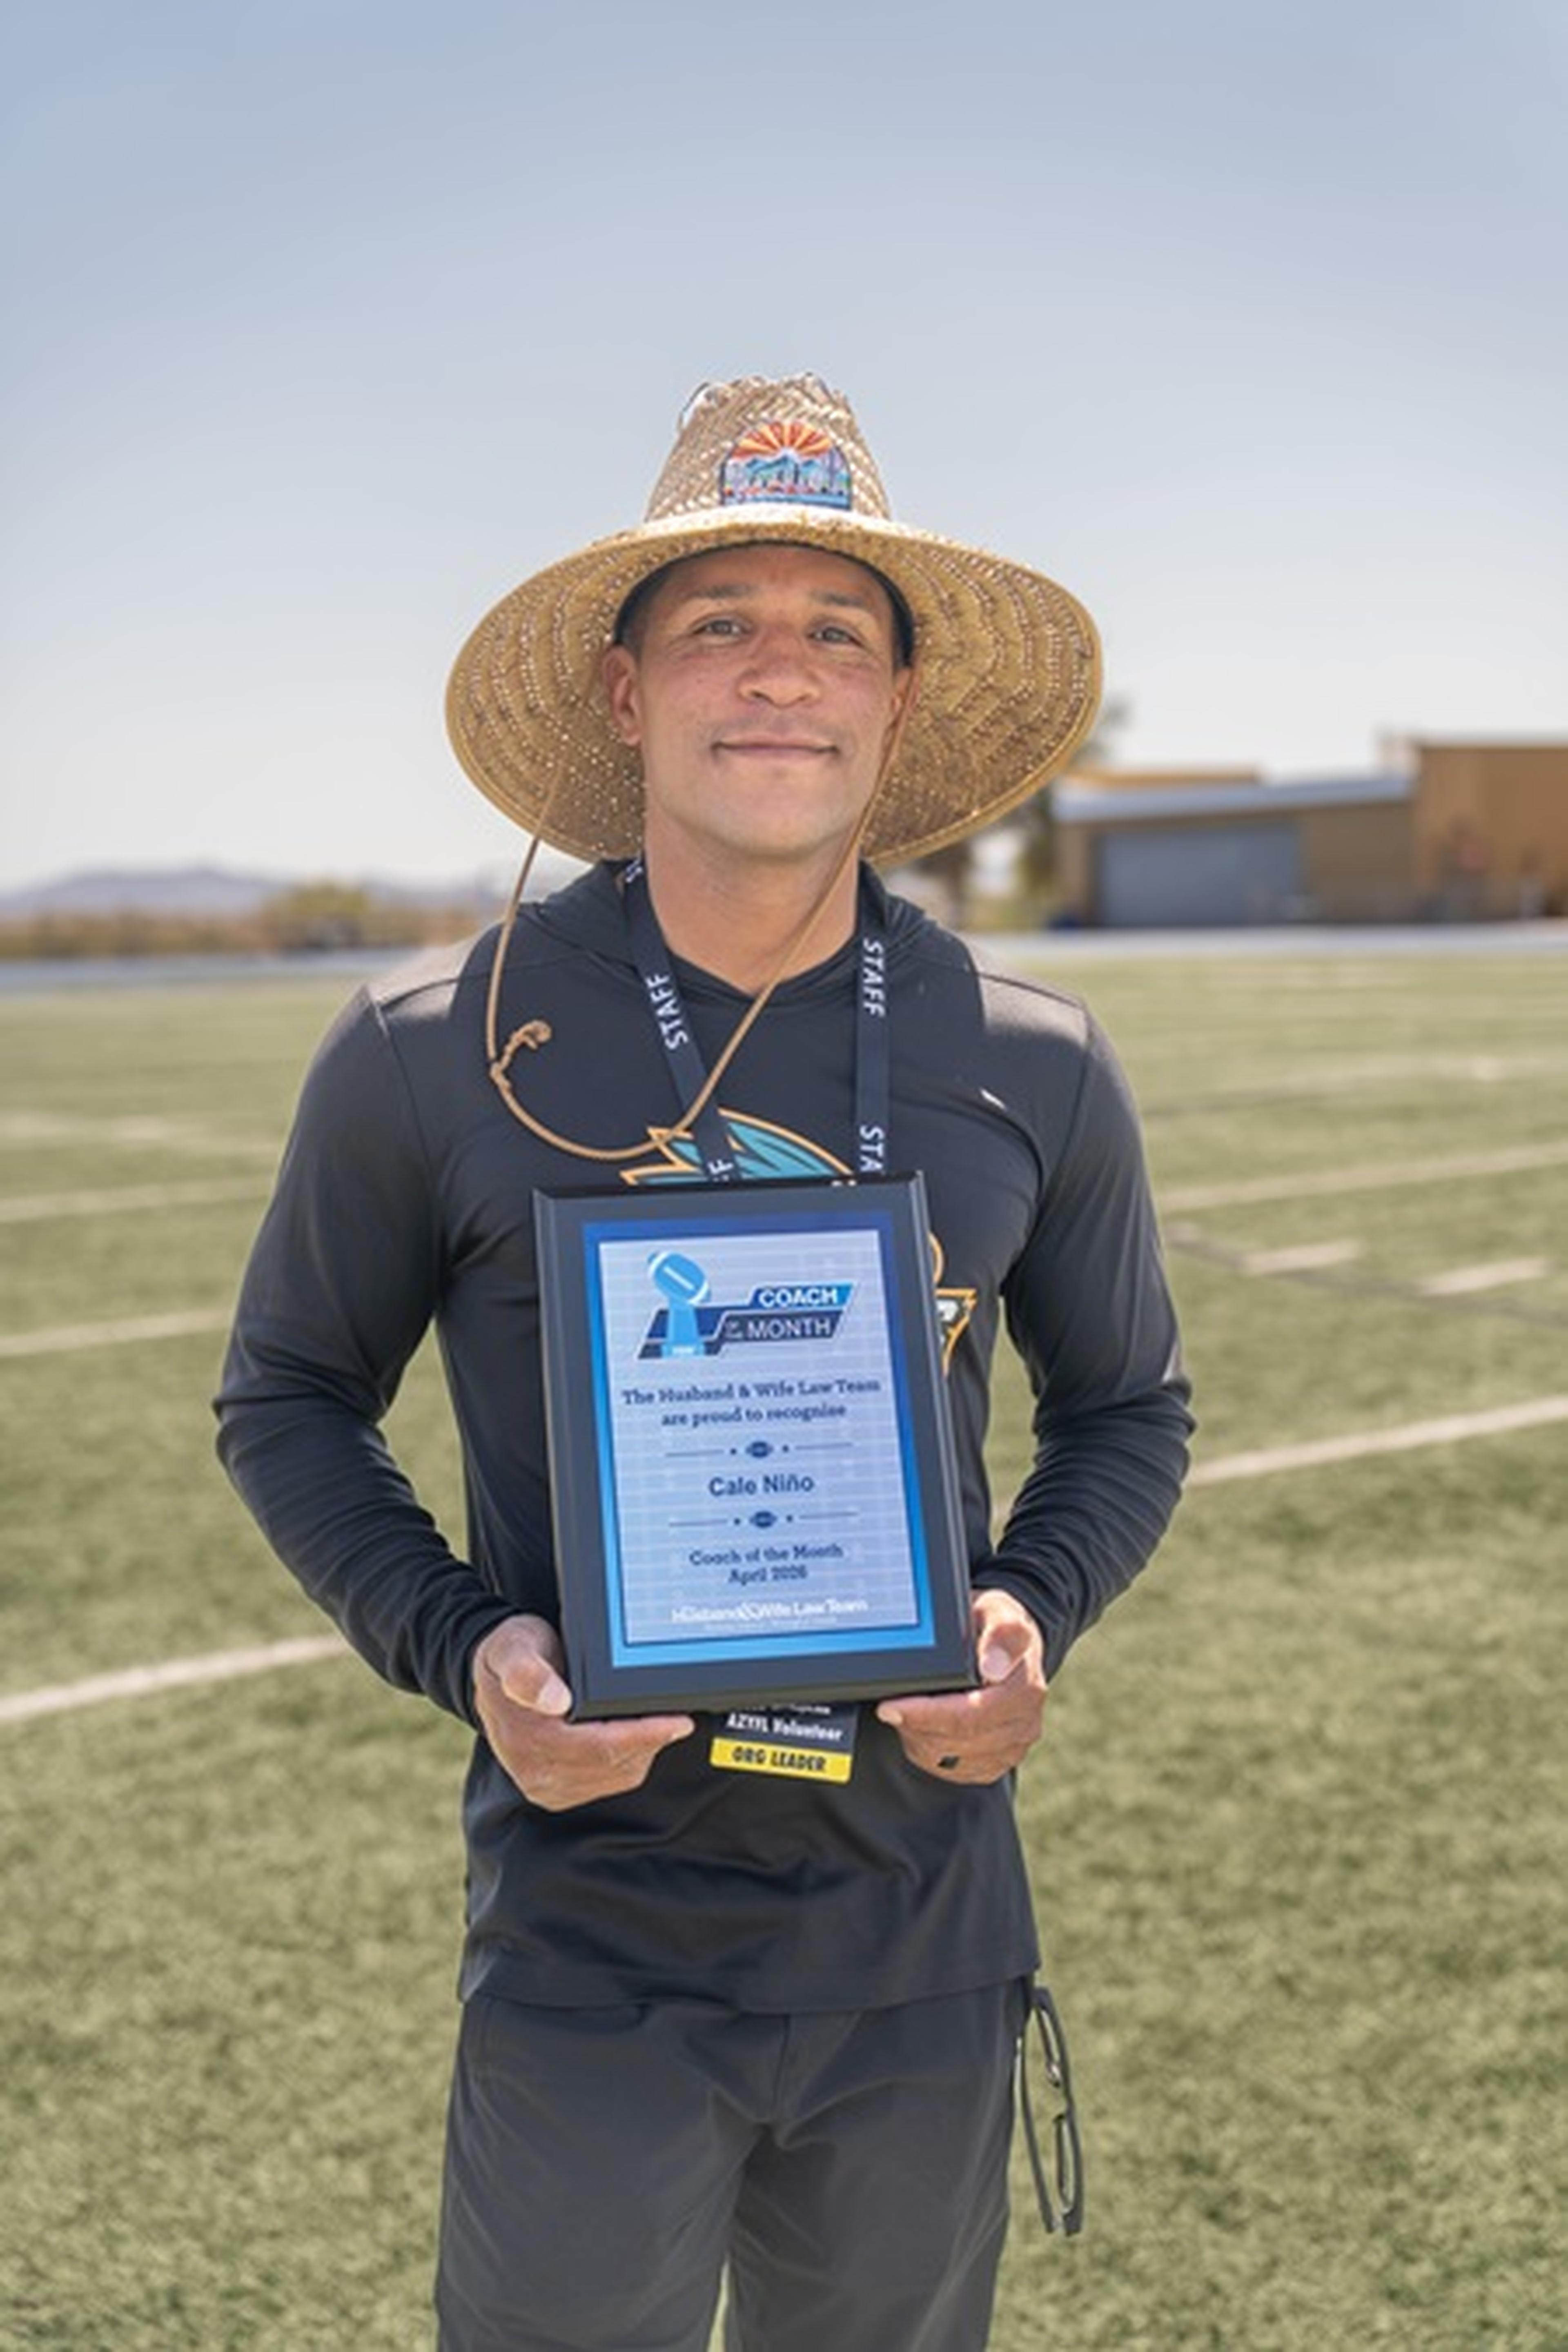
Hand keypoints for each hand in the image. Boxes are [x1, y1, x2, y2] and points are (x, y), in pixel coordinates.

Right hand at [472, 1614, 694, 1811]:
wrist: (492, 1675)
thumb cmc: (510, 1655)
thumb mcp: (513, 1648)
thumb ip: (527, 1672)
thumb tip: (555, 1700)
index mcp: (528, 1738)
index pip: (600, 1748)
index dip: (643, 1736)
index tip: (677, 1721)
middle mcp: (536, 1771)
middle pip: (613, 1765)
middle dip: (651, 1741)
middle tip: (679, 1717)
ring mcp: (546, 1786)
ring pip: (615, 1776)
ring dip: (642, 1751)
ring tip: (659, 1722)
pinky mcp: (557, 1792)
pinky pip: (608, 1782)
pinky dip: (628, 1761)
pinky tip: (635, 1738)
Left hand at [875, 1590, 1047, 1784]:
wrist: (1008, 1646)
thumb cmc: (996, 1626)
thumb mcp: (1000, 1611)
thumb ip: (1003, 1632)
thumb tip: (993, 1665)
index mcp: (1026, 1690)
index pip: (970, 1715)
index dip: (925, 1714)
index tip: (890, 1706)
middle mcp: (1024, 1724)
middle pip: (956, 1741)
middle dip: (914, 1726)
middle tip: (886, 1707)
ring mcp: (1012, 1747)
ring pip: (951, 1759)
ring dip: (919, 1739)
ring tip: (904, 1713)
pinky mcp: (997, 1763)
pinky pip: (954, 1770)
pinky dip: (930, 1752)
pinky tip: (921, 1729)